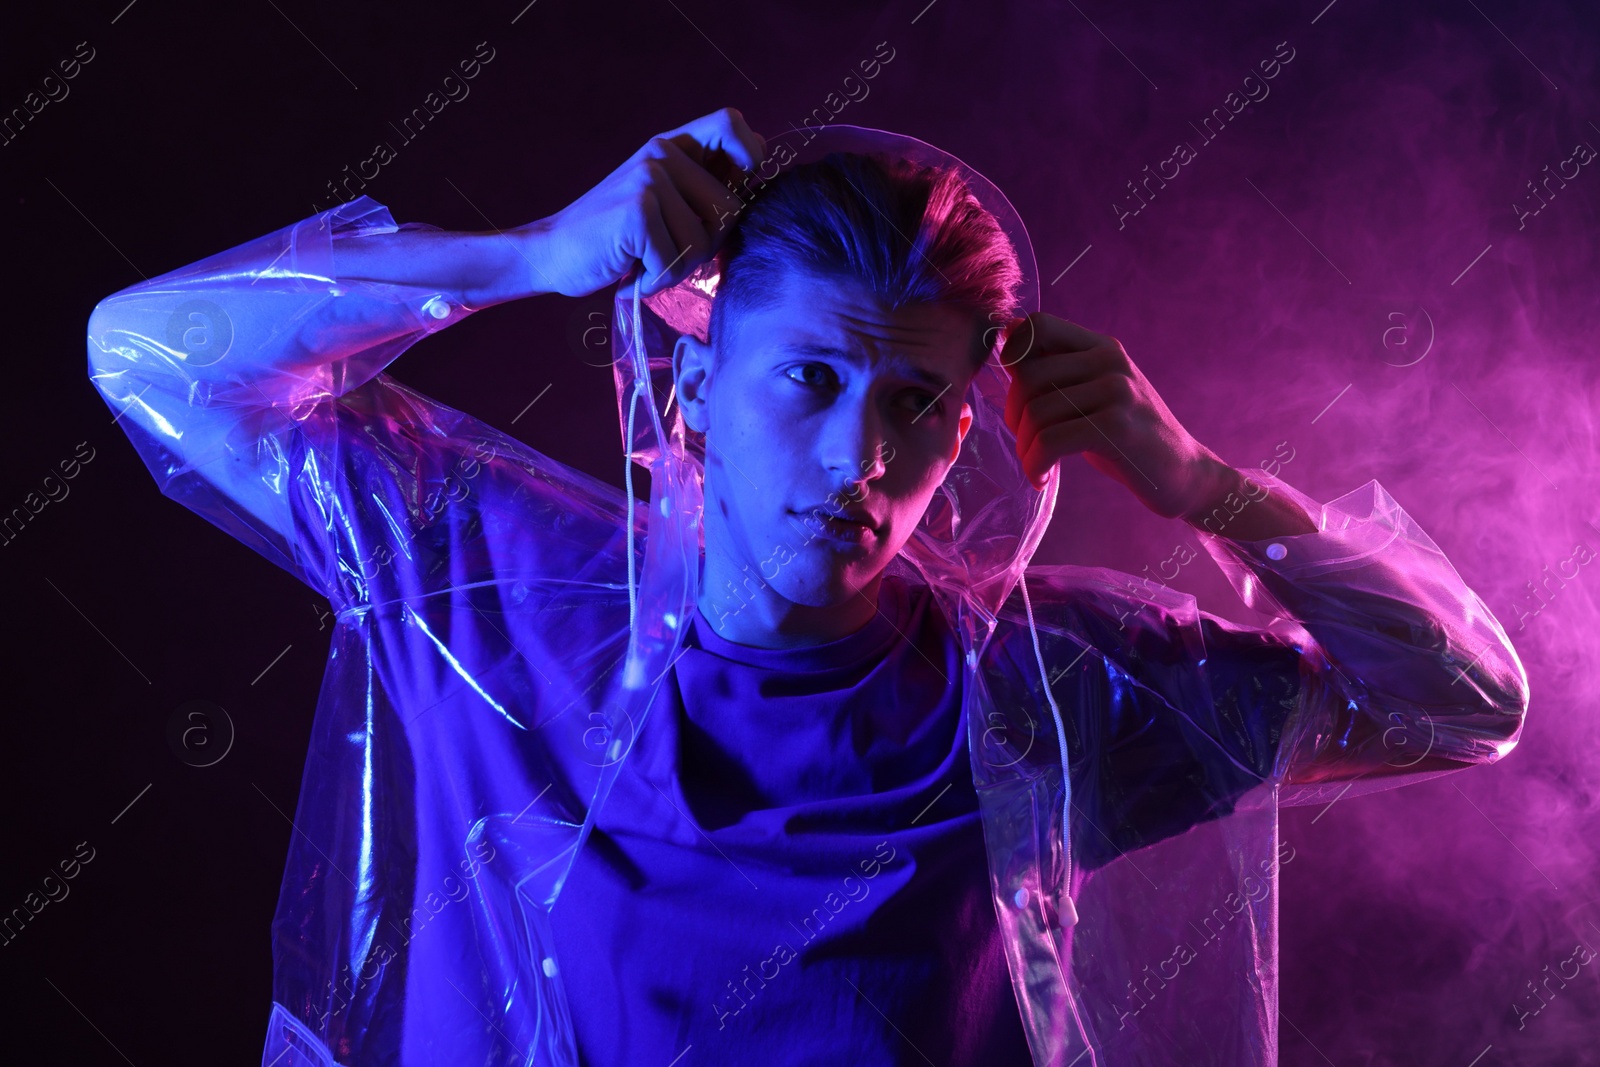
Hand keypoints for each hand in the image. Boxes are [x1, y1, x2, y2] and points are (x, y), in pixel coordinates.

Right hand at [529, 107, 767, 297]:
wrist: (552, 251)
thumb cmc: (614, 236)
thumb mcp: (661, 200)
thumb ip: (701, 186)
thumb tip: (758, 174)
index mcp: (672, 145)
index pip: (732, 123)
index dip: (750, 154)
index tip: (739, 187)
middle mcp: (661, 154)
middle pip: (729, 208)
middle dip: (707, 246)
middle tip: (670, 252)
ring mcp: (649, 180)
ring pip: (704, 242)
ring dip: (679, 267)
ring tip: (646, 259)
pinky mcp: (637, 212)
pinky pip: (675, 262)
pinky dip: (656, 278)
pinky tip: (632, 268)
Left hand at [998, 313, 1226, 518]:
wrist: (1185, 473)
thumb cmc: (1128, 438)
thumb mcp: (1095, 394)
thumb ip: (1059, 372)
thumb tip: (1007, 337)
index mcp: (1102, 347)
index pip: (1038, 324)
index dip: (1012, 355)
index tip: (1018, 396)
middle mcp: (1110, 361)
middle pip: (1027, 375)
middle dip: (1014, 416)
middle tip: (1026, 444)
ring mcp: (1116, 391)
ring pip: (1036, 412)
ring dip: (1025, 448)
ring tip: (1036, 465)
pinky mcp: (1116, 427)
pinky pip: (1050, 442)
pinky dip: (1035, 464)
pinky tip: (1041, 478)